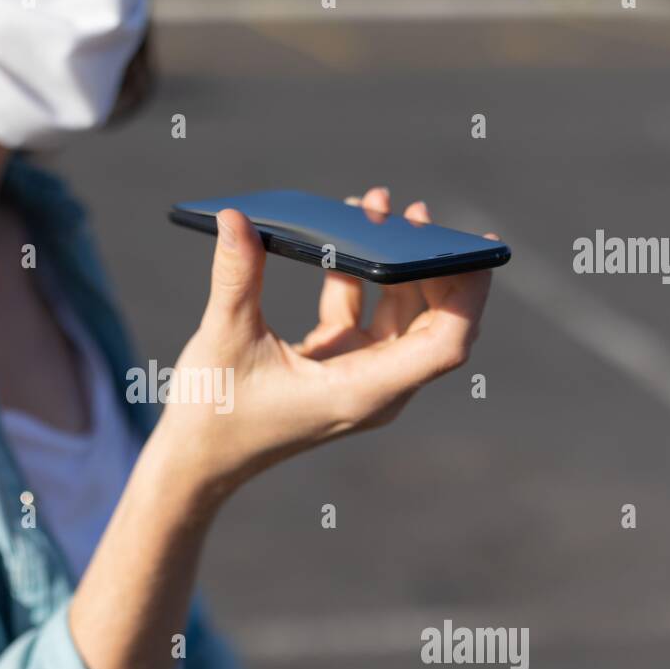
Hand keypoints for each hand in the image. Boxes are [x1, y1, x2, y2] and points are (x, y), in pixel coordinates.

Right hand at [154, 187, 494, 498]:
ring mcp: (359, 379)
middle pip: (436, 324)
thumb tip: (234, 217)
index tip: (472, 244)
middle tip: (414, 212)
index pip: (446, 343)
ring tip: (377, 207)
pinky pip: (368, 317)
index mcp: (361, 391)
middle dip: (433, 264)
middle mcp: (373, 388)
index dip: (468, 293)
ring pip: (405, 316)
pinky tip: (339, 241)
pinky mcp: (338, 369)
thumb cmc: (212, 414)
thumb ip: (237, 276)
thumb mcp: (224, 338)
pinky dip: (360, 278)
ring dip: (397, 263)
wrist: (196, 461)